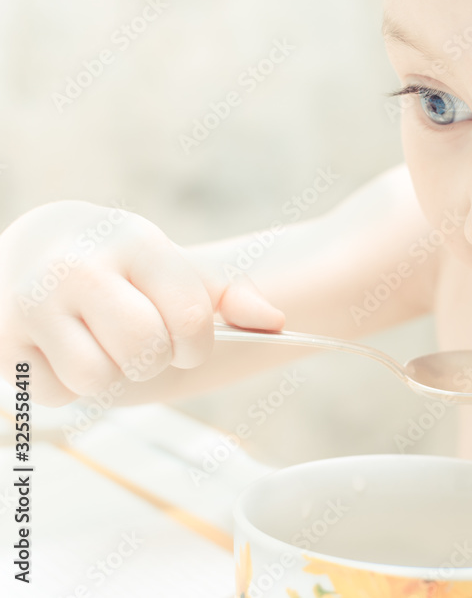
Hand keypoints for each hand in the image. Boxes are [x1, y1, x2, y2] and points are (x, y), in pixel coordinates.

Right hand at [0, 201, 284, 405]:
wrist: (35, 243)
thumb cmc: (122, 263)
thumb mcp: (172, 266)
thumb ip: (228, 295)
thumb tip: (276, 323)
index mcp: (135, 242)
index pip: (189, 316)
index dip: (197, 345)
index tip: (188, 344)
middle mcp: (78, 267)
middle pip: (143, 352)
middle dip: (154, 361)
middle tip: (143, 347)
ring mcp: (31, 301)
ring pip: (97, 379)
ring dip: (109, 376)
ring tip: (101, 344)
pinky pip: (52, 392)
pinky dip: (65, 383)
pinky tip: (62, 349)